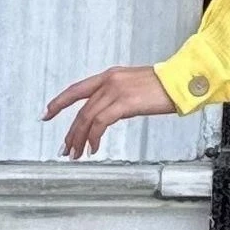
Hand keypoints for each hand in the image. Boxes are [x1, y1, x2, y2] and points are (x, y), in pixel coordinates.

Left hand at [42, 65, 177, 157]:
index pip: (77, 90)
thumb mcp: (137, 87)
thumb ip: (120, 97)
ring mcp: (116, 91)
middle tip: (65, 148)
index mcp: (110, 76)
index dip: (59, 102)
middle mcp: (109, 81)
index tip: (47, 113)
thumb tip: (113, 113)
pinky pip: (100, 123)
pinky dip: (94, 137)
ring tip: (76, 153)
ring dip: (79, 139)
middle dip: (71, 131)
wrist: (182, 81)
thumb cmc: (167, 86)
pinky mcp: (124, 103)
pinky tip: (94, 147)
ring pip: (87, 118)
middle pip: (80, 109)